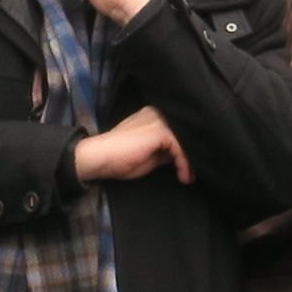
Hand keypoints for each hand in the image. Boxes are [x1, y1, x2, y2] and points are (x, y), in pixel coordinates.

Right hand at [71, 106, 190, 184]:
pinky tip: (183, 175)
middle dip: (189, 154)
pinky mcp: (160, 131)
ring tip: (188, 177)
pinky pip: (180, 148)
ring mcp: (159, 121)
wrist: (100, 157)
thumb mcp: (149, 156)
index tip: (188, 168)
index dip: (185, 149)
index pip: (176, 132)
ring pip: (184, 140)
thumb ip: (164, 151)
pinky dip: (184, 163)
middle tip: (191, 173)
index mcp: (152, 116)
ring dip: (189, 161)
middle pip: (182, 134)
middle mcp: (157, 114)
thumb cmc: (119, 159)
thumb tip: (181, 156)